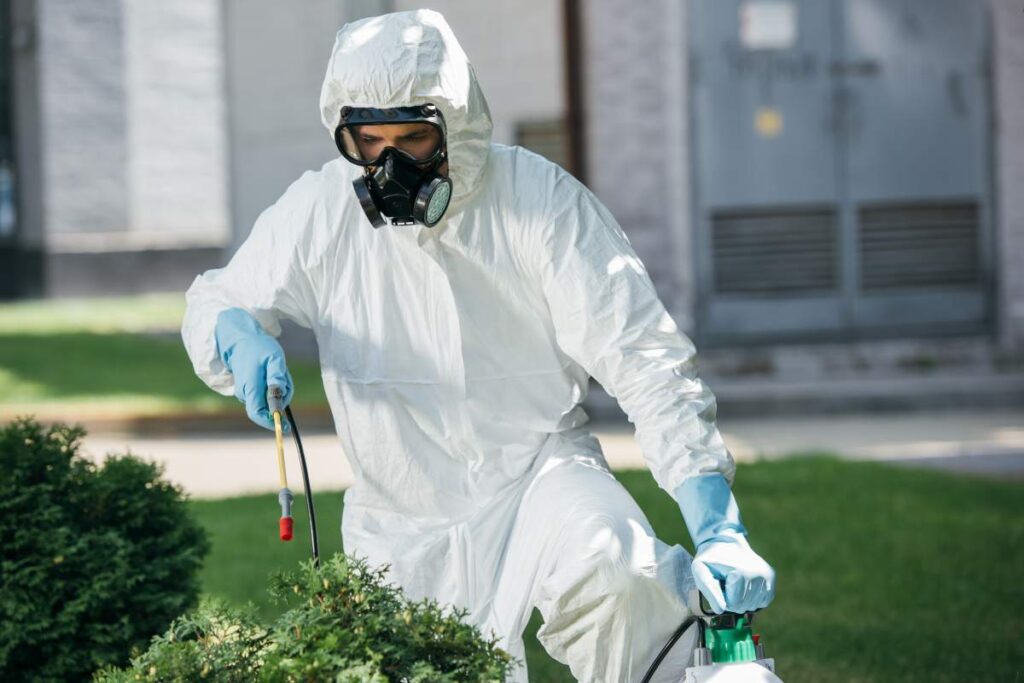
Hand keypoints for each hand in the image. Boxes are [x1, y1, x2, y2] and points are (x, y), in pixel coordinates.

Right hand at [215, 308, 292, 430]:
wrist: (241, 339)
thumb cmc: (259, 347)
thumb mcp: (274, 358)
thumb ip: (276, 378)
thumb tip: (280, 397)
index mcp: (250, 388)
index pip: (257, 414)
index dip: (270, 422)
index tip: (285, 425)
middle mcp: (245, 393)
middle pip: (267, 407)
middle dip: (282, 398)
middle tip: (285, 377)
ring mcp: (245, 392)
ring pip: (268, 400)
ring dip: (280, 389)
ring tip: (279, 370)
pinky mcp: (248, 389)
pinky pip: (265, 394)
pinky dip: (274, 386)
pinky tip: (273, 372)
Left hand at [691, 531, 774, 613]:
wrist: (725, 541)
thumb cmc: (711, 558)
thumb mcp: (700, 571)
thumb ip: (709, 591)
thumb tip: (721, 610)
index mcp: (741, 574)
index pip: (733, 605)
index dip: (722, 599)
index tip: (719, 584)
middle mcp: (758, 575)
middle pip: (744, 607)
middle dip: (732, 600)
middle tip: (726, 582)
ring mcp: (767, 576)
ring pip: (753, 606)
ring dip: (742, 598)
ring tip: (735, 581)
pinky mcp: (771, 577)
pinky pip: (763, 601)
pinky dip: (752, 597)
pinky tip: (744, 584)